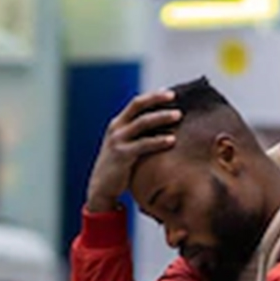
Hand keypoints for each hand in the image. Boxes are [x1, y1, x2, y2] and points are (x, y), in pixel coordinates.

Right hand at [85, 91, 181, 212]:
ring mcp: (118, 140)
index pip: (136, 103)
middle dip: (156, 99)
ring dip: (161, 117)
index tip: (169, 92)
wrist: (102, 188)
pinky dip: (159, 141)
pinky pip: (144, 144)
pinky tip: (172, 140)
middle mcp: (116, 128)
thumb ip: (138, 136)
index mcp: (117, 124)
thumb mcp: (125, 146)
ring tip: (178, 115)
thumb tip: (163, 127)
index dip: (152, 96)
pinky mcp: (122, 155)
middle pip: (137, 105)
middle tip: (174, 96)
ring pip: (142, 122)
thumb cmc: (119, 167)